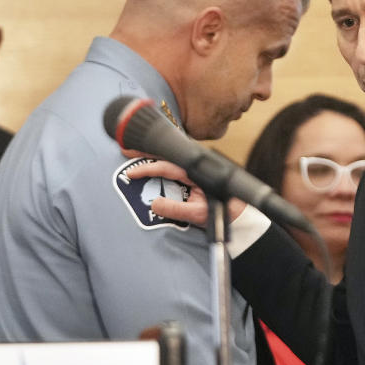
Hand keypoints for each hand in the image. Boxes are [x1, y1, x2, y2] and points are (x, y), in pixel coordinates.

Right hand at [123, 160, 246, 224]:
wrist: (238, 212)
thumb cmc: (221, 212)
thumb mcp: (197, 214)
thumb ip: (175, 209)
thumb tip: (153, 204)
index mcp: (194, 171)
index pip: (165, 167)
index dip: (146, 169)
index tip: (131, 173)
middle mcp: (194, 164)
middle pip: (166, 155)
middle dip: (145, 152)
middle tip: (126, 150)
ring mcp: (195, 166)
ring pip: (170, 156)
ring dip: (152, 155)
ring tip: (134, 153)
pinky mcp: (196, 171)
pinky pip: (176, 162)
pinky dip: (162, 160)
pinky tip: (151, 160)